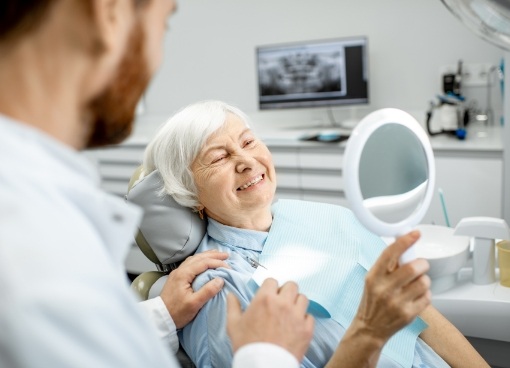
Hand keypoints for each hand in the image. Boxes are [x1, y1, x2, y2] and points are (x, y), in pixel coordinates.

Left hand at [160, 250, 228, 328]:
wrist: (160, 318)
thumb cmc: (177, 313)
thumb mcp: (194, 304)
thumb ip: (207, 291)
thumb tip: (220, 280)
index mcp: (183, 274)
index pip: (203, 263)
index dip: (217, 262)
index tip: (228, 266)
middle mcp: (179, 270)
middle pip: (198, 257)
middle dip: (213, 255)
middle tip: (226, 255)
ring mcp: (177, 273)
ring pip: (194, 259)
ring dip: (206, 256)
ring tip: (217, 255)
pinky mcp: (177, 278)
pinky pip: (190, 264)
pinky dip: (200, 260)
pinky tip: (204, 262)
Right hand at [226, 278, 314, 362]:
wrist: (262, 366)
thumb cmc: (247, 346)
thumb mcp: (233, 325)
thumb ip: (232, 306)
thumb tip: (230, 295)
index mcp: (265, 298)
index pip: (272, 281)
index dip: (270, 288)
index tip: (269, 295)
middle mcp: (283, 303)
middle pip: (292, 286)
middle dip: (286, 292)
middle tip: (281, 302)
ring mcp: (297, 316)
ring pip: (303, 298)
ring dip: (296, 303)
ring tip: (290, 313)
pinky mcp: (306, 329)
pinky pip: (310, 316)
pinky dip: (304, 320)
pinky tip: (296, 326)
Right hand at [354, 231, 430, 345]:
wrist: (370, 328)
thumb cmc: (372, 301)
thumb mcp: (372, 279)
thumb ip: (387, 265)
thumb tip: (403, 244)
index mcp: (374, 276)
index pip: (390, 253)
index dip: (404, 241)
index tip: (415, 233)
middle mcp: (384, 288)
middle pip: (413, 268)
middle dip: (421, 264)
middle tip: (420, 265)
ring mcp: (397, 302)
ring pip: (423, 282)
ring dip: (424, 279)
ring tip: (417, 283)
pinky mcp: (408, 314)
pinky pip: (427, 296)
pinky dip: (425, 294)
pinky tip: (416, 296)